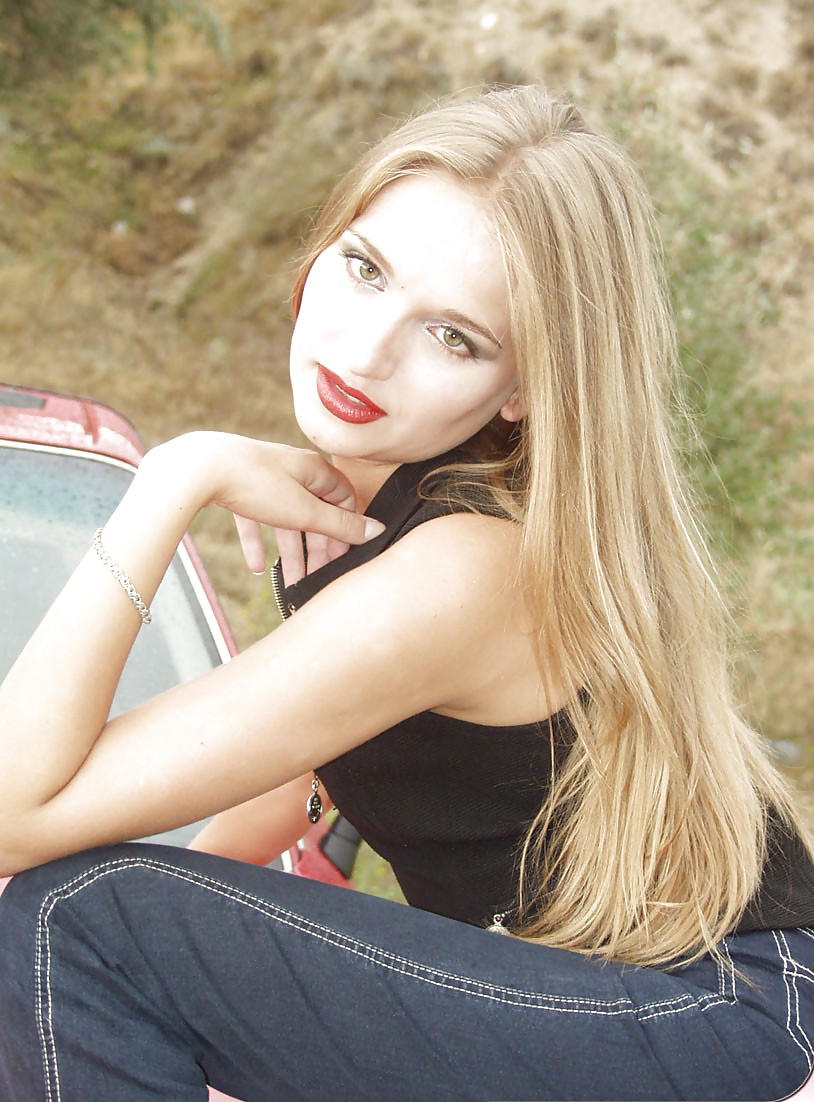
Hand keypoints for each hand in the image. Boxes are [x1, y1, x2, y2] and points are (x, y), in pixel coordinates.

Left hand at [156, 433, 382, 578]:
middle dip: (317, 548)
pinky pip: (255, 519)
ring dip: (290, 553)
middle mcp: (293, 470)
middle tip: (318, 577)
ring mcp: (264, 478)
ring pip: (285, 521)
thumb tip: (376, 530)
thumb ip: (340, 525)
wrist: (201, 467)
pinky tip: (257, 566)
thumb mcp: (304, 511)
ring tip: (290, 583)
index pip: (343, 499)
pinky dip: (258, 542)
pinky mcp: (239, 487)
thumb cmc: (256, 483)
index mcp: (315, 469)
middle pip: (314, 514)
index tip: (343, 556)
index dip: (346, 529)